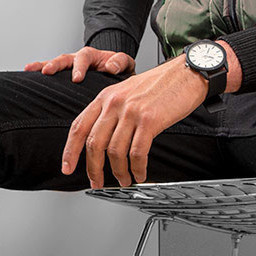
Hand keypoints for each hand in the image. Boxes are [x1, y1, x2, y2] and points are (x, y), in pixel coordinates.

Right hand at [23, 46, 135, 81]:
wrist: (114, 71)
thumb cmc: (119, 70)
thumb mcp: (126, 64)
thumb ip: (121, 62)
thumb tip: (111, 66)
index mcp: (92, 56)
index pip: (84, 58)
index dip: (80, 68)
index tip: (77, 79)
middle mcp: (77, 58)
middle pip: (64, 58)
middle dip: (55, 64)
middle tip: (47, 72)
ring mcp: (69, 66)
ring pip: (54, 63)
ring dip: (42, 66)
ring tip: (29, 69)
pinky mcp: (63, 74)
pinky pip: (49, 71)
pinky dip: (38, 70)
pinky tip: (27, 73)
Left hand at [60, 55, 209, 187]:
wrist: (187, 73)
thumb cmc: (162, 84)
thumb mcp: (128, 91)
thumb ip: (113, 110)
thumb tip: (104, 139)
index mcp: (106, 96)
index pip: (78, 127)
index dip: (70, 151)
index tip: (67, 167)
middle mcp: (114, 103)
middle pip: (93, 143)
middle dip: (93, 169)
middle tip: (97, 182)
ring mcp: (131, 111)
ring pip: (114, 151)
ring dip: (118, 171)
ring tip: (124, 180)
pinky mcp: (149, 120)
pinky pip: (137, 153)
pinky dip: (137, 168)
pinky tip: (140, 173)